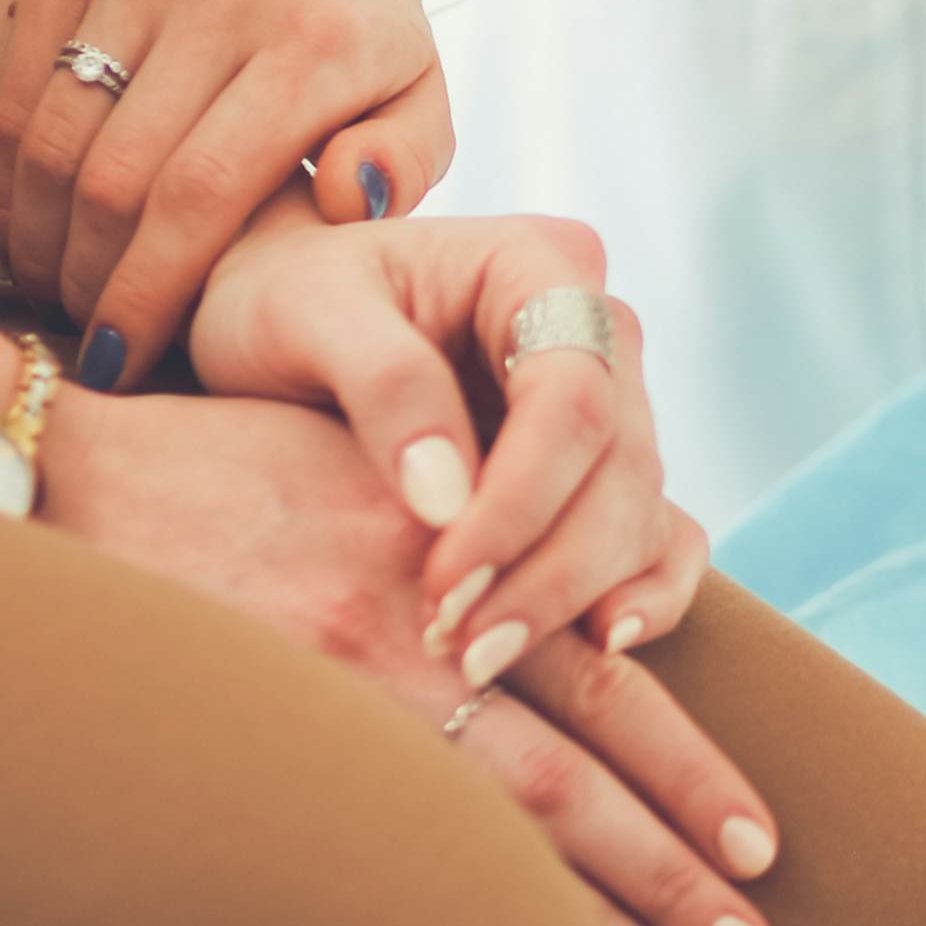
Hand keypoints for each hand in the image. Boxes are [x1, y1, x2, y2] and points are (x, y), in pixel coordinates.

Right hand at [0, 0, 453, 384]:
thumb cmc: (361, 18)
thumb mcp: (420, 89)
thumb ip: (407, 162)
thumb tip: (347, 205)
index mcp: (317, 41)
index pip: (202, 196)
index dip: (147, 294)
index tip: (122, 361)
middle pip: (115, 177)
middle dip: (90, 279)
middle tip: (90, 332)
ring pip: (55, 135)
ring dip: (40, 234)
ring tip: (56, 284)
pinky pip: (20, 80)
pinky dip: (12, 166)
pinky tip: (27, 218)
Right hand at [43, 385, 779, 925]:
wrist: (57, 479)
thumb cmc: (221, 469)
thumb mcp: (373, 464)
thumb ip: (472, 533)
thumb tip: (583, 618)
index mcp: (457, 559)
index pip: (605, 682)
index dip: (690, 769)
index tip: (763, 845)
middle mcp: (413, 632)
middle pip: (576, 776)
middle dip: (673, 870)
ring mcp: (331, 699)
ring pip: (498, 830)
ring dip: (596, 921)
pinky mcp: (261, 739)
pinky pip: (387, 852)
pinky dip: (469, 918)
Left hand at [189, 205, 705, 680]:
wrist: (267, 324)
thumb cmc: (278, 298)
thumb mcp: (302, 315)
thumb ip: (384, 385)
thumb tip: (446, 501)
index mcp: (538, 265)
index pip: (572, 394)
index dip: (523, 498)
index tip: (448, 579)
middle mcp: (595, 330)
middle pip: (622, 463)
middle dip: (550, 567)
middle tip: (462, 648)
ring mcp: (608, 402)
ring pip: (640, 510)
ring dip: (575, 596)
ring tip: (481, 660)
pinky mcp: (597, 471)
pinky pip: (658, 536)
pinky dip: (644, 594)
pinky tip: (600, 647)